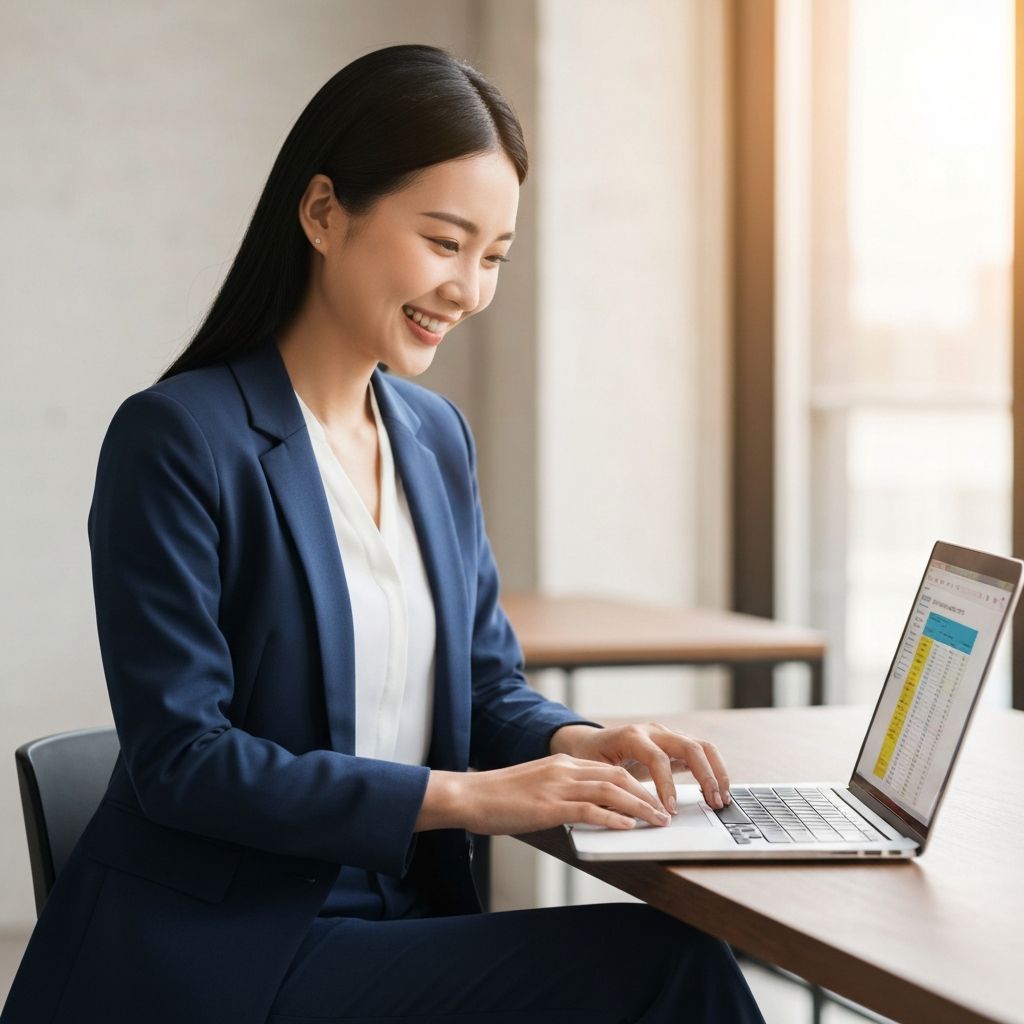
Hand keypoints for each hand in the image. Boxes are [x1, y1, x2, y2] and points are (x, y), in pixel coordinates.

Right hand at [413, 755, 673, 834]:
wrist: (469, 795)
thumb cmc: (497, 797)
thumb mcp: (535, 787)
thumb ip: (560, 792)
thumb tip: (584, 809)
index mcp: (562, 764)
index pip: (609, 769)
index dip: (635, 783)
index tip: (653, 798)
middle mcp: (564, 770)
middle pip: (617, 777)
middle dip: (646, 795)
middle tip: (664, 813)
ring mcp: (557, 786)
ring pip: (610, 791)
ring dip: (638, 807)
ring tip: (657, 822)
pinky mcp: (549, 806)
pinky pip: (589, 810)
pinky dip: (613, 818)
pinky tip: (627, 827)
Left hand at [549, 723, 731, 814]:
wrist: (589, 743)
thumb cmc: (590, 759)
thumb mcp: (595, 774)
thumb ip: (611, 790)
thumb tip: (626, 815)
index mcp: (632, 736)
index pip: (657, 758)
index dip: (666, 785)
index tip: (671, 810)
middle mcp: (654, 732)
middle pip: (690, 747)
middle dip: (705, 776)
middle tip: (713, 803)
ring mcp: (667, 735)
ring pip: (702, 747)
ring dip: (717, 772)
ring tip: (722, 799)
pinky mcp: (675, 745)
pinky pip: (702, 753)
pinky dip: (714, 771)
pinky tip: (717, 792)